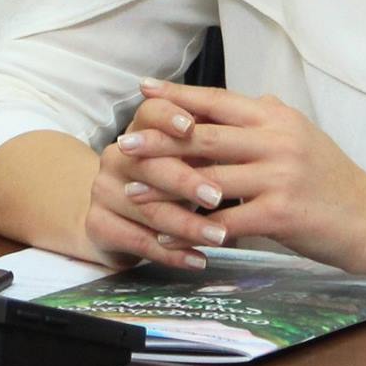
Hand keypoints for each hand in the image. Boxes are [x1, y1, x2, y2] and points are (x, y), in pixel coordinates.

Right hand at [81, 92, 225, 269]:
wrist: (119, 217)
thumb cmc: (169, 180)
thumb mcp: (190, 154)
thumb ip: (216, 133)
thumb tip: (267, 105)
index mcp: (139, 130)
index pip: (149, 113)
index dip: (168, 117)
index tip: (191, 126)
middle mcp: (115, 155)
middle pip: (148, 163)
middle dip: (185, 180)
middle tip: (219, 196)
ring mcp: (103, 190)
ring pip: (146, 207)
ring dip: (186, 224)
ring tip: (219, 237)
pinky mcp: (98, 224)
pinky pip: (136, 240)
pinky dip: (171, 253)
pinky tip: (198, 260)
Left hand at [112, 78, 365, 273]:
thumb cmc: (334, 179)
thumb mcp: (303, 135)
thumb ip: (270, 119)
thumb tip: (246, 98)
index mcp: (276, 117)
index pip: (217, 100)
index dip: (177, 96)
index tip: (143, 91)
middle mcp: (276, 140)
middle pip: (204, 136)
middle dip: (160, 140)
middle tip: (126, 142)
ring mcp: (278, 176)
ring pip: (209, 179)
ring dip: (166, 187)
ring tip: (133, 189)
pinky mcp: (281, 214)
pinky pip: (226, 221)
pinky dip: (194, 229)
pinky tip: (170, 235)